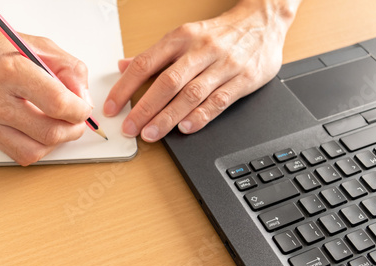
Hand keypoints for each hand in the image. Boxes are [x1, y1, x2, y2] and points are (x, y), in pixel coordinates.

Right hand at [0, 5, 92, 165]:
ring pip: (35, 151)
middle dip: (73, 130)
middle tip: (76, 119)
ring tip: (59, 125)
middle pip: (49, 132)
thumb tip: (83, 99)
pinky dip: (38, 148)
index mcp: (11, 71)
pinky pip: (20, 156)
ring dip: (57, 143)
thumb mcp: (40, 46)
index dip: (79, 111)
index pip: (57, 103)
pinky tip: (41, 132)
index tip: (83, 107)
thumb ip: (69, 70)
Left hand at [103, 0, 299, 141]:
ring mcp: (223, 65)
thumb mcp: (184, 35)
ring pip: (191, 94)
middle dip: (145, 108)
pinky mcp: (243, 79)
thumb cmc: (219, 33)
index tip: (112, 107)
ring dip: (168, 117)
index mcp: (181, 37)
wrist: (263, 21)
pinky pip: (219, 101)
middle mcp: (201, 50)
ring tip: (151, 134)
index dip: (125, 87)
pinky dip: (201, 117)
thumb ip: (154, 54)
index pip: (146, 63)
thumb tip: (123, 66)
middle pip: (167, 82)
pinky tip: (186, 129)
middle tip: (130, 128)